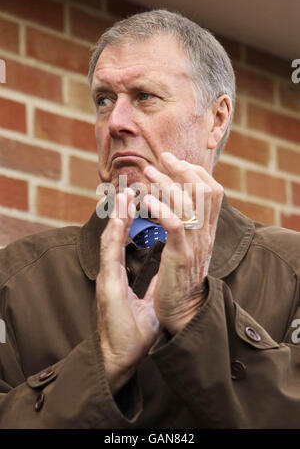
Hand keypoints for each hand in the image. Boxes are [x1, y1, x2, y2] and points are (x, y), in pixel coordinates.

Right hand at [96, 189, 158, 394]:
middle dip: (124, 209)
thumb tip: (168, 264)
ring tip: (124, 192)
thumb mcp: (150, 298)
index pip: (126, 239)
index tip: (143, 198)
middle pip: (117, 232)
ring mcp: (108, 276)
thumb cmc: (133, 330)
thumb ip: (156, 279)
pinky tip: (118, 217)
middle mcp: (113, 270)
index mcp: (121, 272)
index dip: (132, 217)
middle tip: (130, 187)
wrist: (120, 356)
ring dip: (117, 214)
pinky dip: (114, 233)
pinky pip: (110, 254)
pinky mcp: (107, 284)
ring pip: (111, 237)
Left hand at [142, 152, 223, 334]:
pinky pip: (175, 225)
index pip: (212, 190)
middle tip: (162, 158)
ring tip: (149, 173)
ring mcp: (195, 244)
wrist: (184, 312)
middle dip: (182, 169)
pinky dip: (162, 209)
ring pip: (189, 203)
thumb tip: (181, 206)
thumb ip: (190, 226)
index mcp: (208, 230)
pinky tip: (147, 201)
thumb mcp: (191, 248)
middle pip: (205, 190)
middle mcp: (206, 233)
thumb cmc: (182, 279)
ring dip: (167, 183)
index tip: (174, 160)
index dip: (195, 171)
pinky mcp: (181, 255)